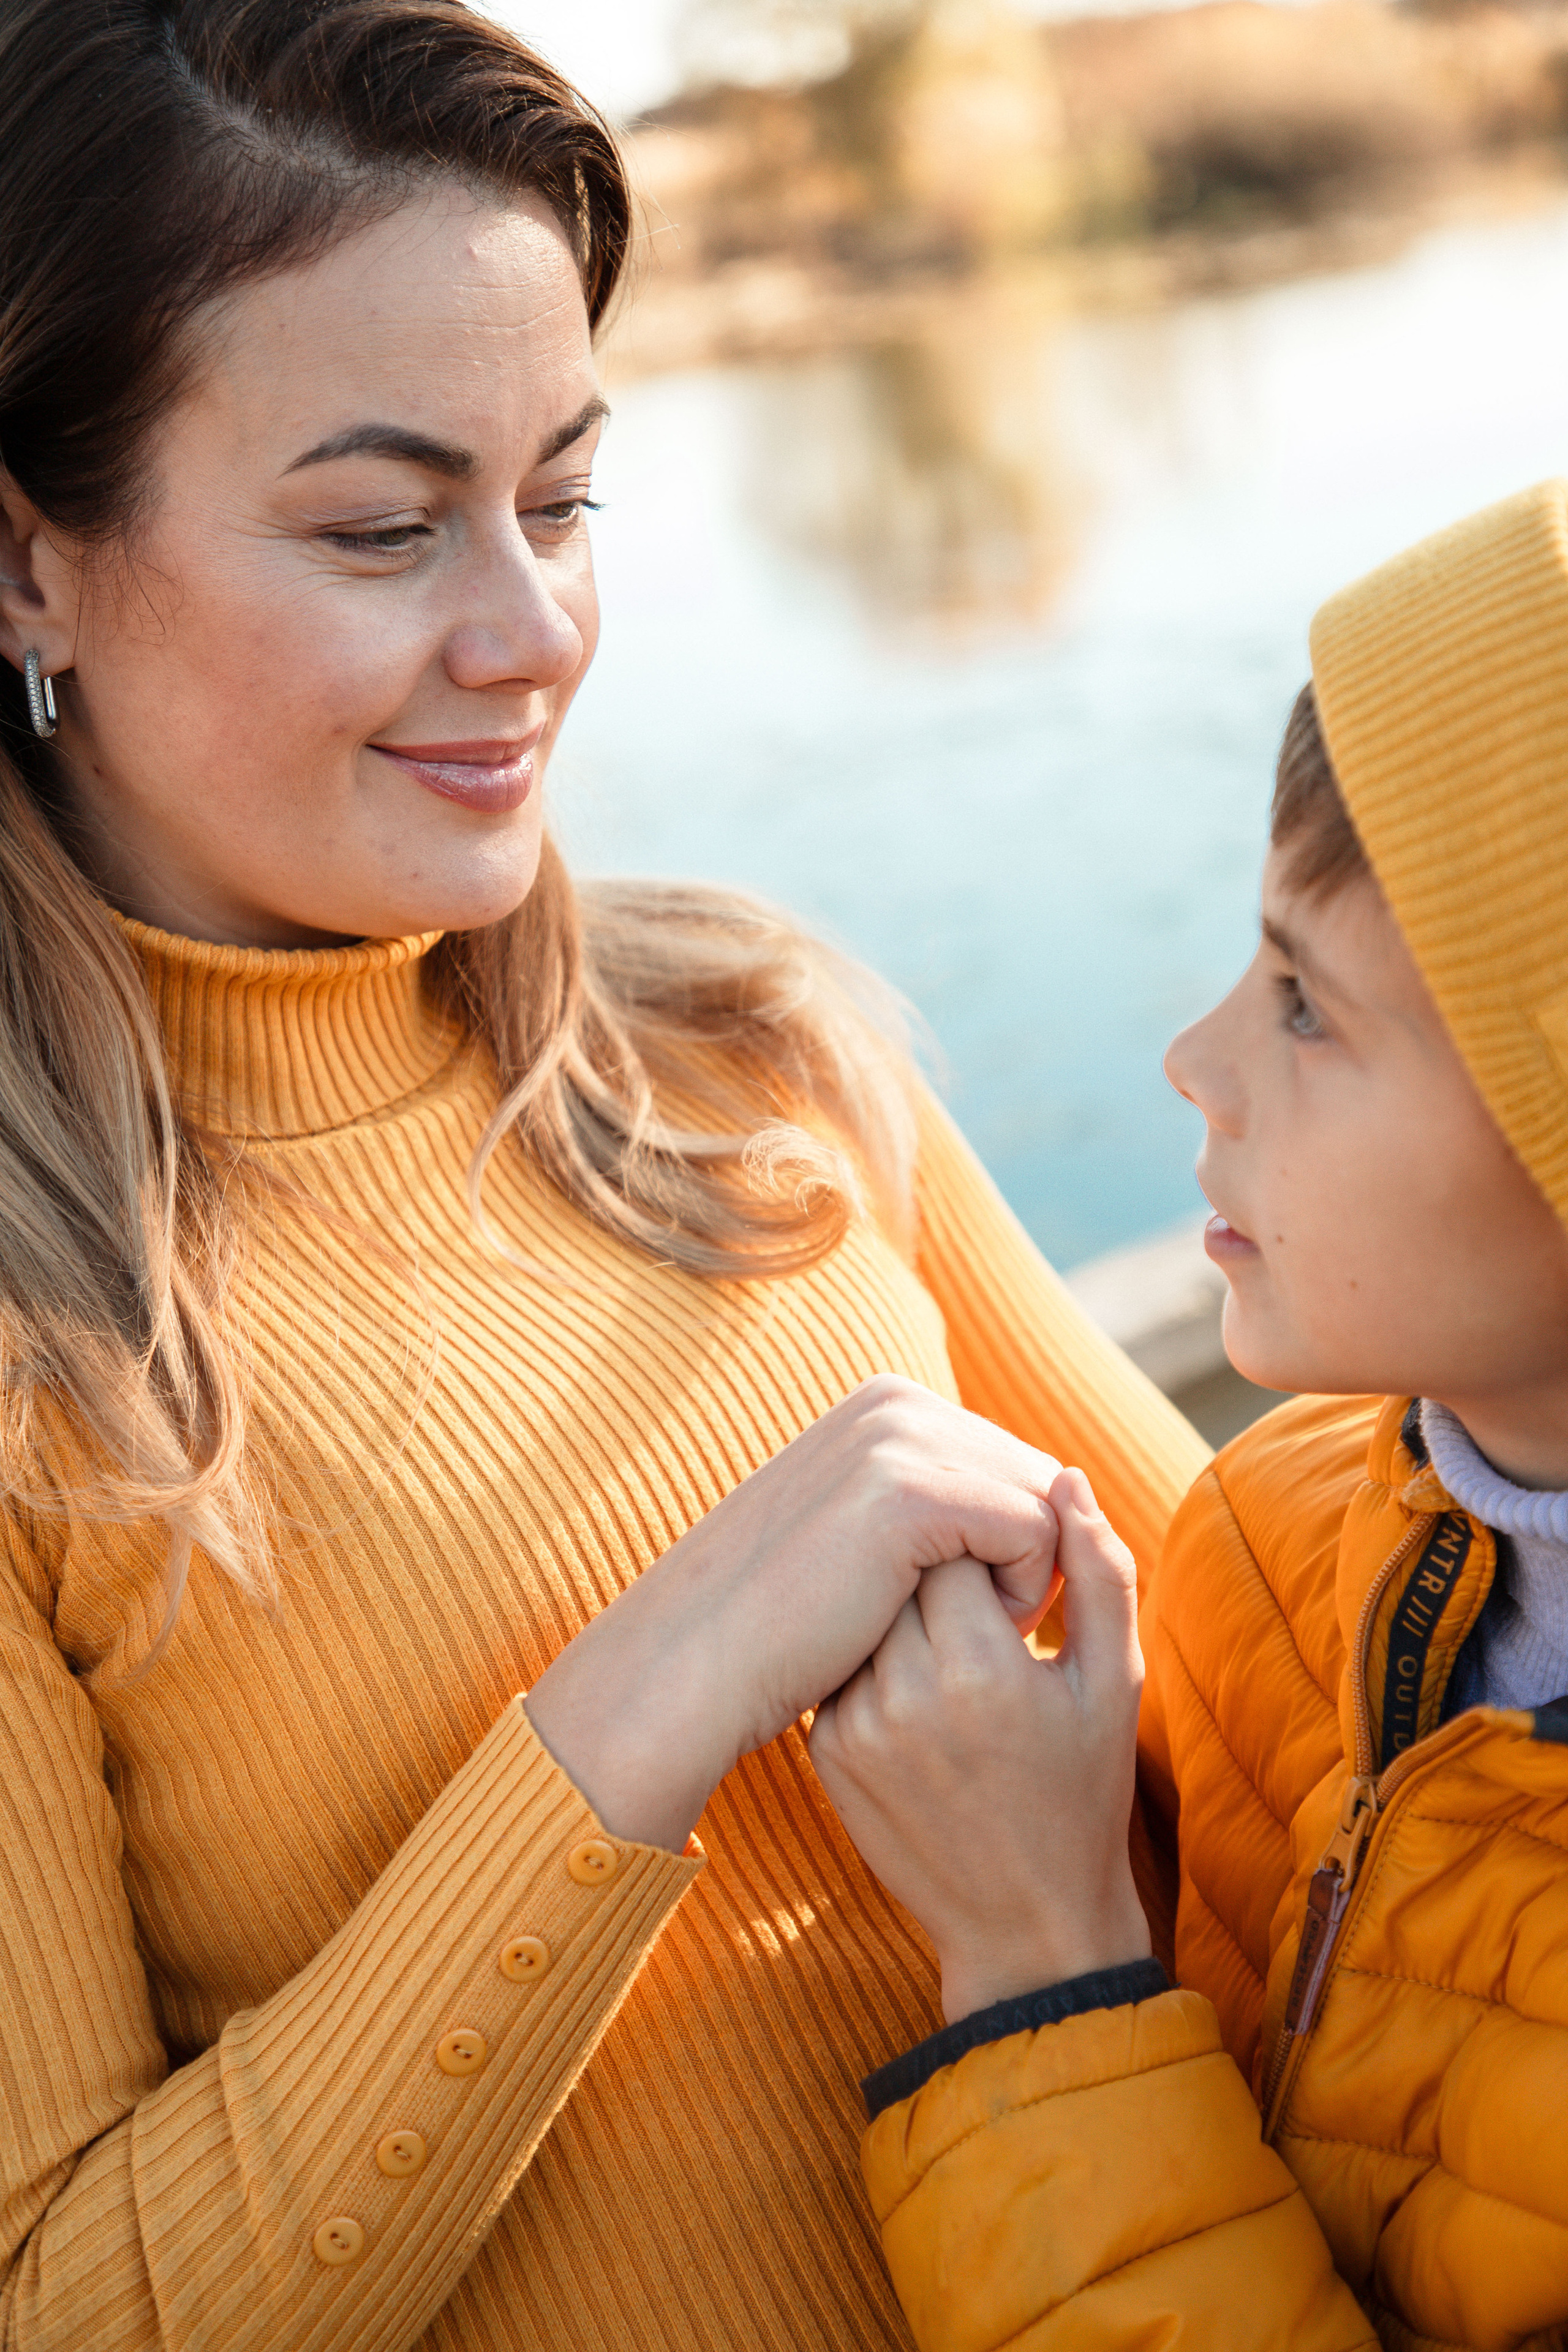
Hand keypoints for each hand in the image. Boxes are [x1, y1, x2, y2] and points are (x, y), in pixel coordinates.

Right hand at [524, 1376, 1062, 1853]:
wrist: (696, 1665)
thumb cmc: (787, 1625)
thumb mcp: (863, 1534)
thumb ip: (933, 1500)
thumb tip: (1046, 1499)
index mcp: (885, 1403)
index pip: (1012, 1463)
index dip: (1013, 1543)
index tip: (963, 1603)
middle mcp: (896, 1401)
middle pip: (1040, 1478)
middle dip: (1028, 1557)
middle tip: (971, 1626)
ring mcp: (899, 1438)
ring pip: (1047, 1504)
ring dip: (1027, 1578)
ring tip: (960, 1630)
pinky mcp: (911, 1493)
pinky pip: (1035, 1533)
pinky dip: (1019, 1594)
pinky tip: (959, 1633)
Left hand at [807, 1467, 1150, 2022]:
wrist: (1023, 1923)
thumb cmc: (1083, 1794)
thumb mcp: (1112, 1681)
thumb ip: (1097, 1570)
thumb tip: (1063, 1475)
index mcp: (983, 1669)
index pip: (951, 1540)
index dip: (985, 1550)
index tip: (1013, 1594)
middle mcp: (904, 1696)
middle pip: (897, 1568)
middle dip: (937, 1573)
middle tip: (981, 1619)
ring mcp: (853, 1727)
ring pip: (862, 1611)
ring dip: (902, 1614)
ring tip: (952, 1660)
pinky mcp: (823, 1754)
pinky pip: (842, 1664)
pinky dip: (876, 1663)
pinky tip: (921, 1701)